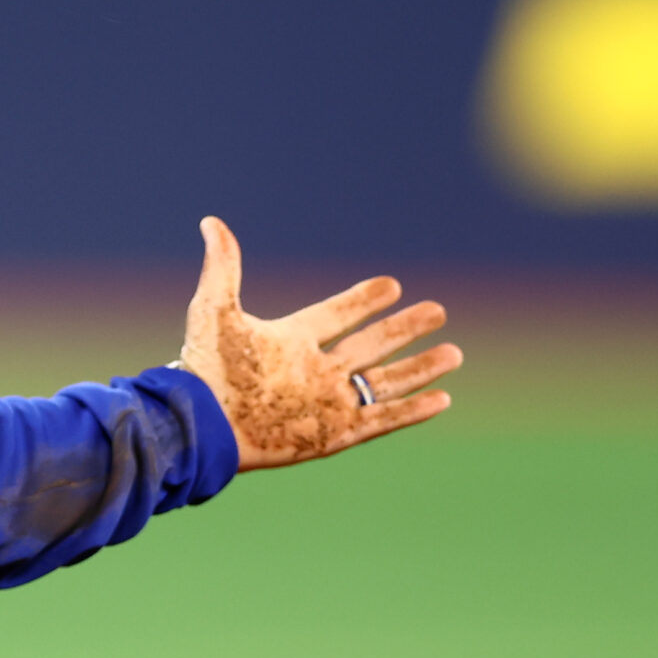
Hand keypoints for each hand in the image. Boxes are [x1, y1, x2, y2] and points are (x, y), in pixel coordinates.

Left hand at [178, 216, 461, 470]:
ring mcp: (326, 403)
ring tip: (454, 353)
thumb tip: (210, 222)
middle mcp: (315, 371)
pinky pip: (382, 420)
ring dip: (420, 368)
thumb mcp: (214, 312)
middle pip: (373, 346)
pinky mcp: (333, 434)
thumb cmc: (206, 370)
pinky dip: (412, 410)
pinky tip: (443, 399)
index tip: (393, 286)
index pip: (338, 314)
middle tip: (438, 310)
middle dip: (406, 330)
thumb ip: (223, 268)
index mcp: (292, 341)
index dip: (364, 301)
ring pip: (385, 382)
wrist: (202, 425)